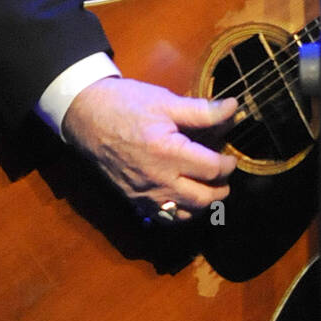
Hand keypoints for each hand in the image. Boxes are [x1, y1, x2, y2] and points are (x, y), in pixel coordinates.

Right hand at [61, 76, 237, 220]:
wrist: (86, 116)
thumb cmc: (126, 104)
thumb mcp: (166, 102)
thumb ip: (203, 111)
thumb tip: (234, 108)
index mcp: (168, 153)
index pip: (212, 170)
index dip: (228, 164)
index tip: (229, 155)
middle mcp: (157, 180)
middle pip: (203, 199)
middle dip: (221, 188)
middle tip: (223, 173)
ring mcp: (144, 194)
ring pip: (184, 215)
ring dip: (202, 204)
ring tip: (207, 186)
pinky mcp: (132, 200)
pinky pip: (162, 219)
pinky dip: (178, 213)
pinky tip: (183, 198)